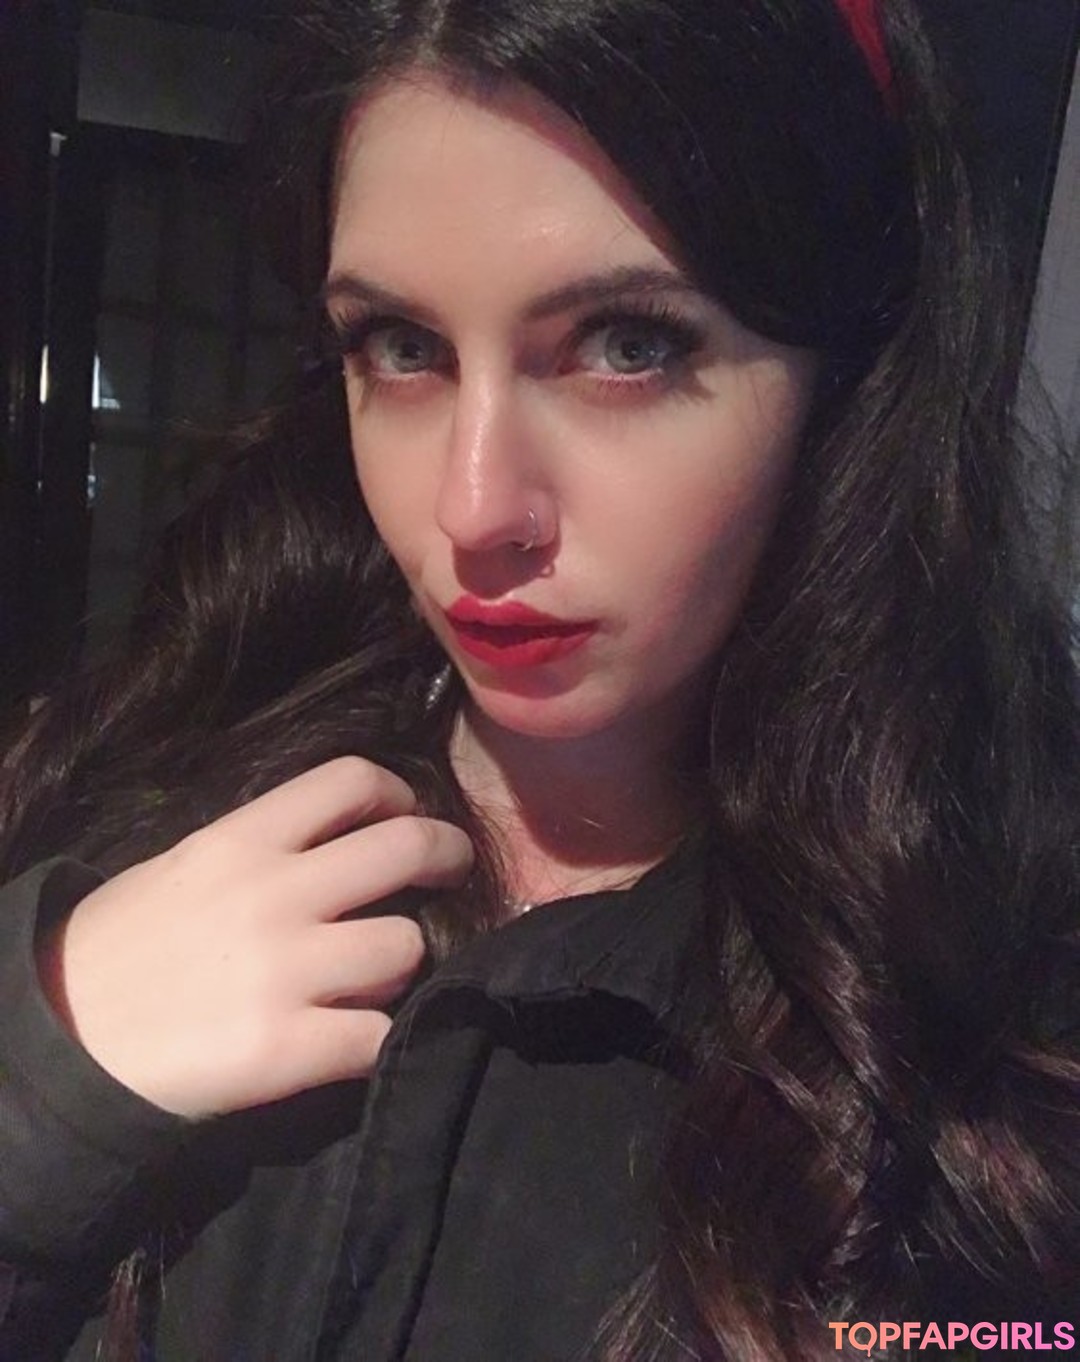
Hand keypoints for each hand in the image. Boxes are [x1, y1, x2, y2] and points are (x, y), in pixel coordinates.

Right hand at [36, 758, 472, 1118]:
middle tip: (453, 872)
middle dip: (448, 856)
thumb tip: (345, 840)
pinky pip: (380, 1035)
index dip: (398, 793)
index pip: (350, 780)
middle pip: (407, 848)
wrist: (62, 1044)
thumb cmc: (120, 948)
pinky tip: (354, 1038)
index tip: (408, 813)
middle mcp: (275, 894)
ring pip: (407, 946)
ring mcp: (286, 972)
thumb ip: (263, 847)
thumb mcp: (185, 866)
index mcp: (241, 840)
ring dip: (402, 963)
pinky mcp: (288, 1049)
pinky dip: (378, 1039)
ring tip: (372, 977)